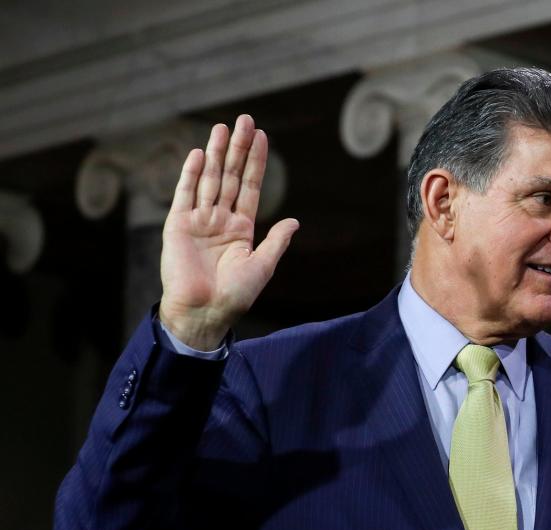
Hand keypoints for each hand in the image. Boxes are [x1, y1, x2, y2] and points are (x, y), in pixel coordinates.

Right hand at [160, 114, 298, 348]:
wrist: (203, 311)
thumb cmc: (235, 295)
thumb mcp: (262, 266)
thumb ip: (276, 241)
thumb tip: (295, 221)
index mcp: (241, 228)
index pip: (249, 187)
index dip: (255, 163)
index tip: (262, 137)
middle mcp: (220, 220)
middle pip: (229, 176)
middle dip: (237, 149)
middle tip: (244, 120)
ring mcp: (198, 220)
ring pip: (208, 180)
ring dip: (215, 153)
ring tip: (222, 127)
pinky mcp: (177, 225)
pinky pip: (184, 195)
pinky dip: (190, 174)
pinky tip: (197, 154)